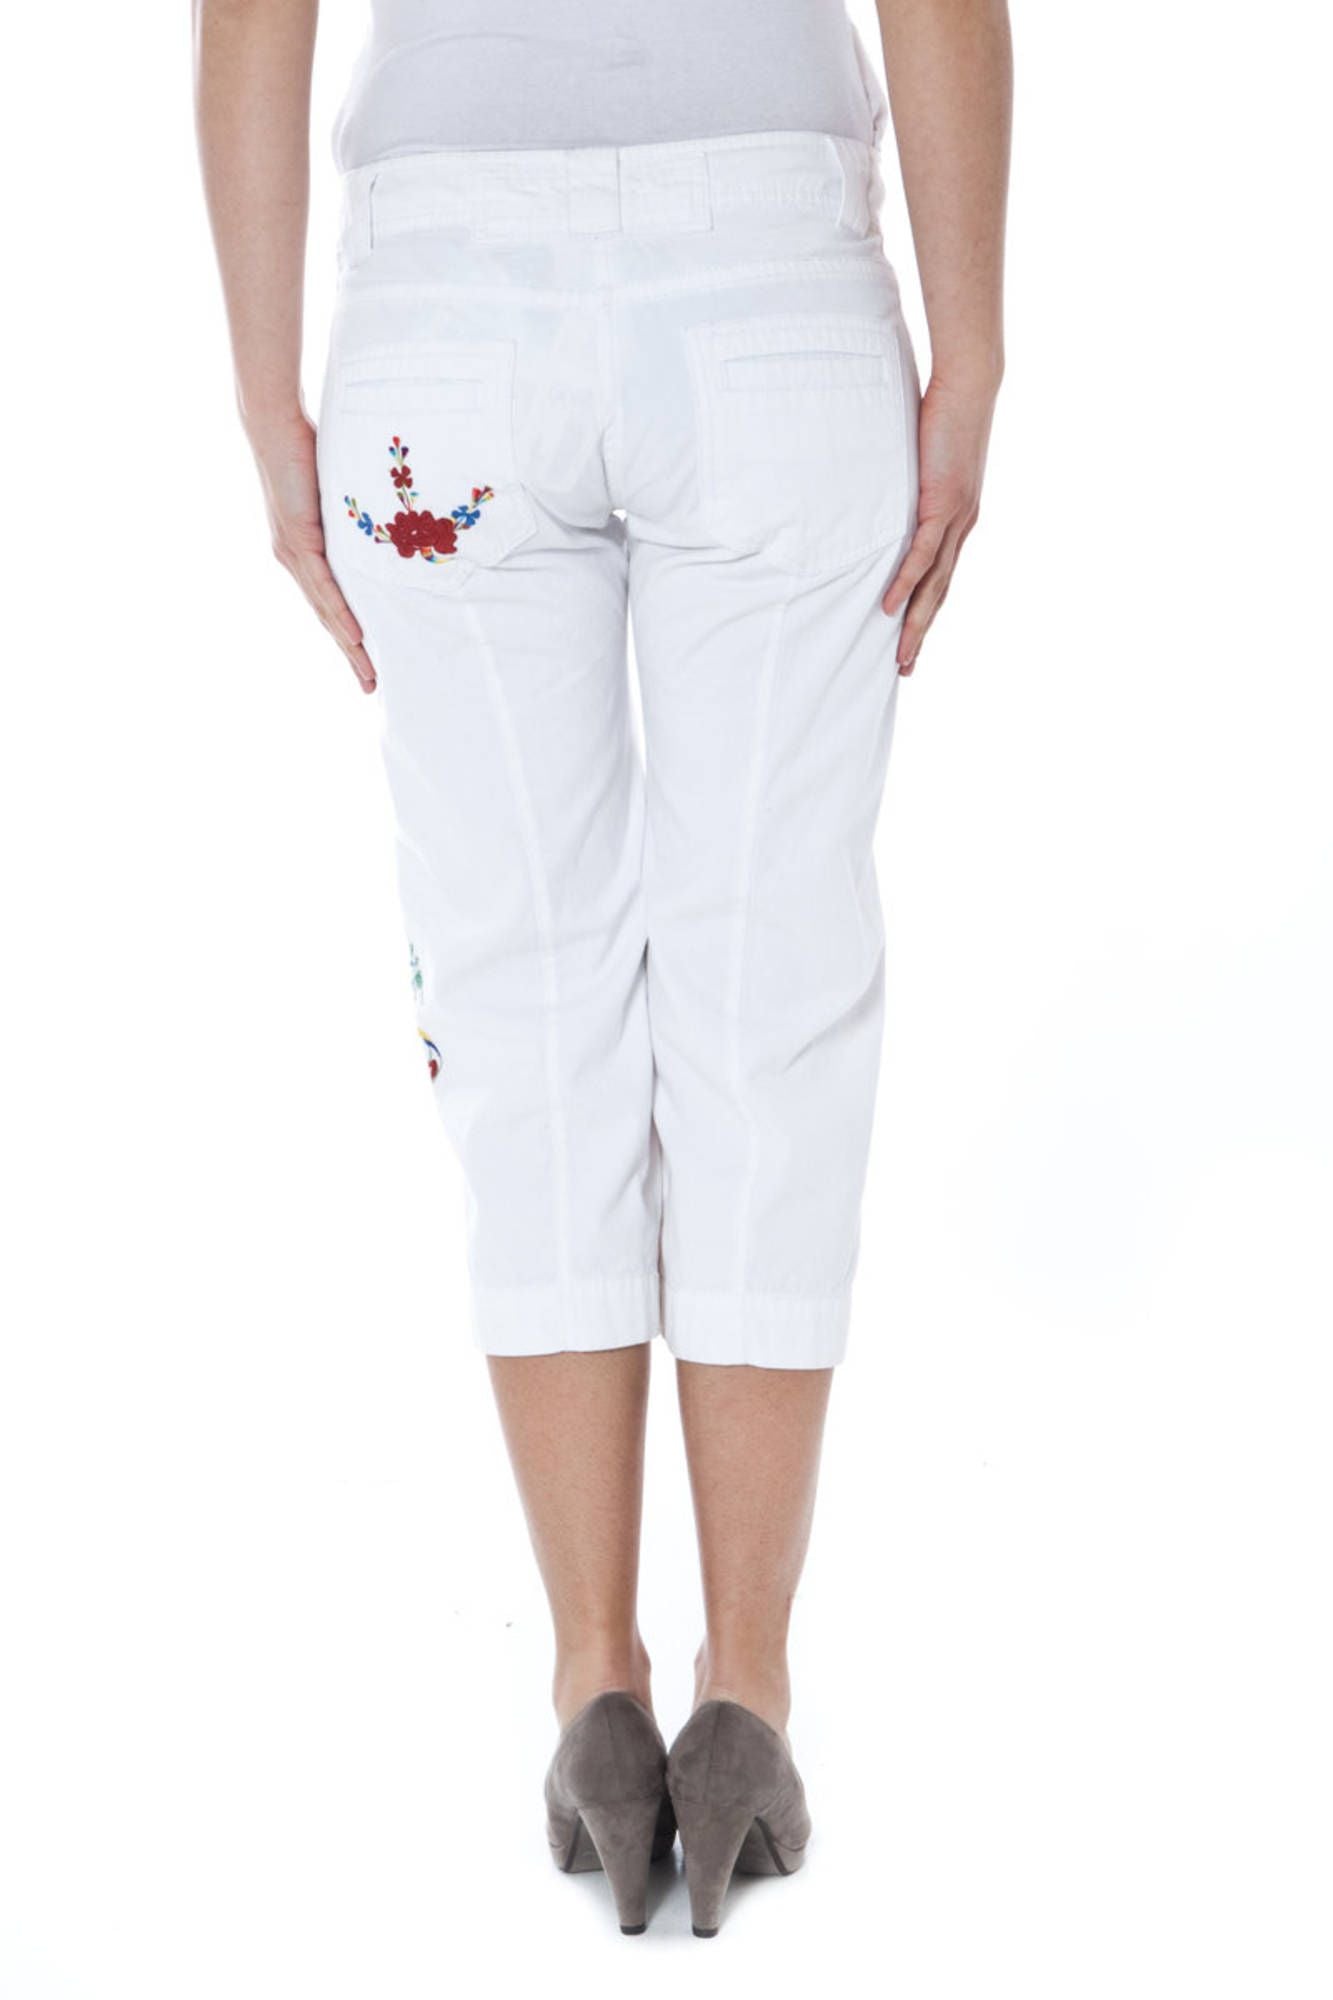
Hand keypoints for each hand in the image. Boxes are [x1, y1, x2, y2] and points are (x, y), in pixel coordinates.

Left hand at [250, 411, 376, 692]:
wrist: (273, 426)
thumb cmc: (306, 451)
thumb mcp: (337, 495)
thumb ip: (353, 518)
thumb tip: (385, 526)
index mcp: (302, 554)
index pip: (328, 604)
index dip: (347, 636)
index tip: (367, 663)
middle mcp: (293, 560)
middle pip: (327, 619)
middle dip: (351, 655)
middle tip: (371, 686)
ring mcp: (292, 554)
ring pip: (325, 611)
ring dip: (348, 646)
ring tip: (368, 673)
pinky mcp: (296, 540)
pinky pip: (322, 586)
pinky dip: (339, 613)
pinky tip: (354, 637)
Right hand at [882, 372, 997, 675]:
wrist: (970, 385)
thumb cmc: (944, 415)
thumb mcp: (923, 461)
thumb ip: (909, 486)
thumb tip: (882, 498)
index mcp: (959, 520)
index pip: (941, 578)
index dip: (926, 612)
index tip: (911, 642)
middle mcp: (962, 527)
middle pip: (939, 594)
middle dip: (922, 634)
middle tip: (904, 669)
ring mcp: (956, 520)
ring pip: (933, 585)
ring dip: (916, 624)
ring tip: (900, 656)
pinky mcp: (944, 505)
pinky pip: (922, 555)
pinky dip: (905, 584)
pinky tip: (889, 608)